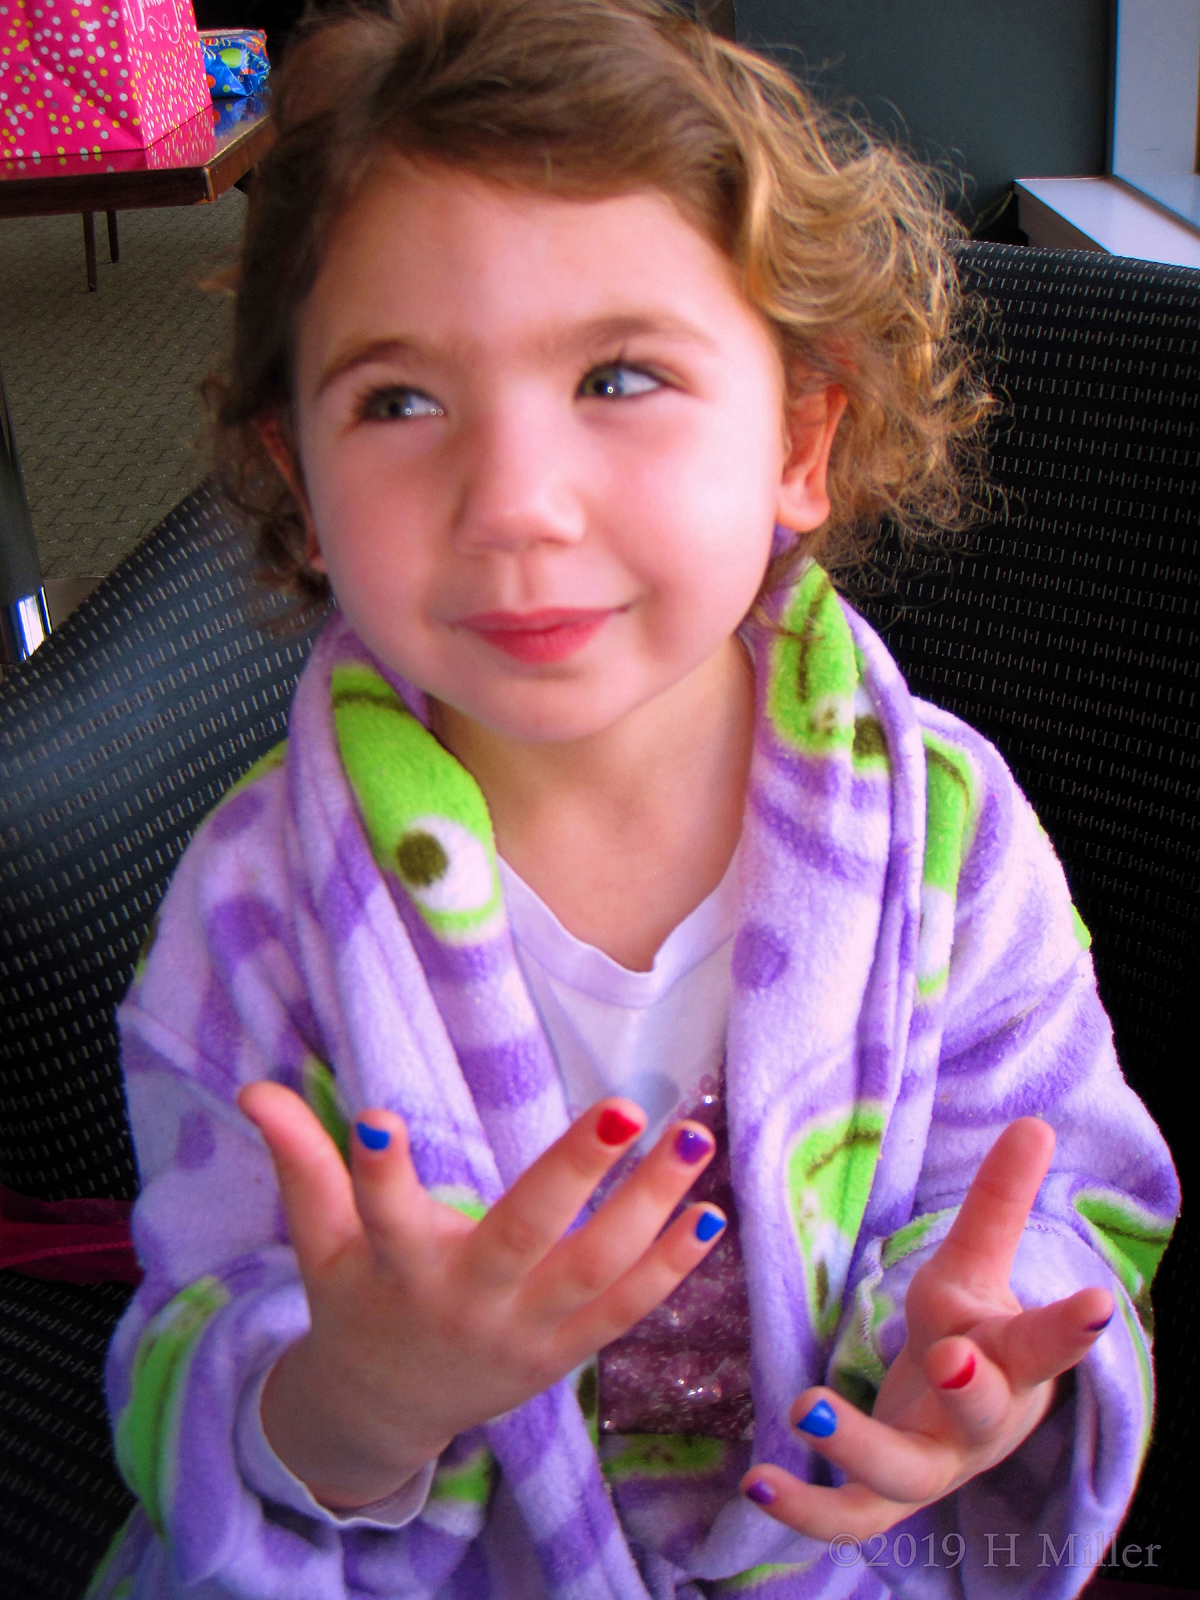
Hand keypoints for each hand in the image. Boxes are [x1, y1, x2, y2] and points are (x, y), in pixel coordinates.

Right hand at [238, 1084, 724, 1509]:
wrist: (387, 1413)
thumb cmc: (356, 1302)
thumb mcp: (320, 1241)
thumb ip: (300, 1163)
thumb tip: (252, 1087)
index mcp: (395, 1268)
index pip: (380, 1212)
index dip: (375, 1170)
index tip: (379, 1116)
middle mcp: (465, 1301)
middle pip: (523, 1236)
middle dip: (575, 1173)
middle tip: (625, 1107)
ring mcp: (524, 1334)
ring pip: (595, 1271)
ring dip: (650, 1208)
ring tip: (692, 1139)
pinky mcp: (565, 1355)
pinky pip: (625, 1311)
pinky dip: (670, 1267)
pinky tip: (707, 1213)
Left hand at [740, 1118, 1113, 1536]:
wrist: (959, 1428)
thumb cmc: (971, 1337)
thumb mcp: (973, 1269)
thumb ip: (998, 1202)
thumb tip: (1036, 1122)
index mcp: (1011, 1359)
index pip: (1045, 1341)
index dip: (1072, 1327)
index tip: (1098, 1302)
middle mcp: (980, 1422)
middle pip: (982, 1410)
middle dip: (970, 1387)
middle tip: (947, 1355)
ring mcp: (933, 1466)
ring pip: (905, 1471)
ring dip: (859, 1443)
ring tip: (806, 1407)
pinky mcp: (885, 1498)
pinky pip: (850, 1516)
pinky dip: (807, 1508)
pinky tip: (758, 1482)